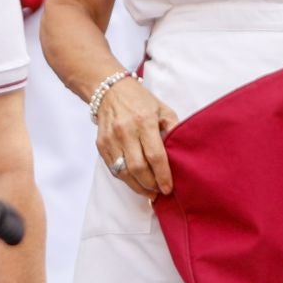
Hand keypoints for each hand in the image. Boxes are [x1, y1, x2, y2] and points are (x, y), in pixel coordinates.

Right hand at [94, 76, 177, 198]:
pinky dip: (126, 179)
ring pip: (123, 172)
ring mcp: (111, 139)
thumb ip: (173, 129)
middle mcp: (126, 131)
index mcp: (144, 121)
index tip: (169, 188)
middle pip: (138, 168)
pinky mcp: (101, 144)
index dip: (162, 175)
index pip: (155, 155)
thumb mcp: (163, 109)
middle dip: (151, 184)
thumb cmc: (140, 100)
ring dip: (138, 186)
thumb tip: (181, 152)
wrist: (110, 91)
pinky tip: (136, 182)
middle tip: (160, 191)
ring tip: (150, 192)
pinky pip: (113, 168)